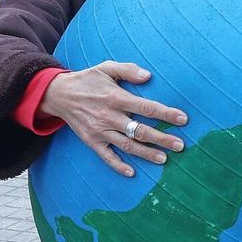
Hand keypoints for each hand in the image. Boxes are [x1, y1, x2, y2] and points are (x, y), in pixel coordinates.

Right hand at [39, 61, 188, 177]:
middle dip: (162, 139)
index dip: (165, 114)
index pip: (146, 108)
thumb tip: (148, 76)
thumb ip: (128, 70)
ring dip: (146, 154)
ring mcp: (100, 131)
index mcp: (115, 98)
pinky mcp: (91, 141)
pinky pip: (106, 156)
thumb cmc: (88, 80)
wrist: (59, 94)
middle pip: (140, 131)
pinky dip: (118, 165)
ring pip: (127, 146)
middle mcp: (109, 117)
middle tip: (180, 145)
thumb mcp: (106, 68)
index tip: (183, 119)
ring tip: (164, 159)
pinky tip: (132, 173)